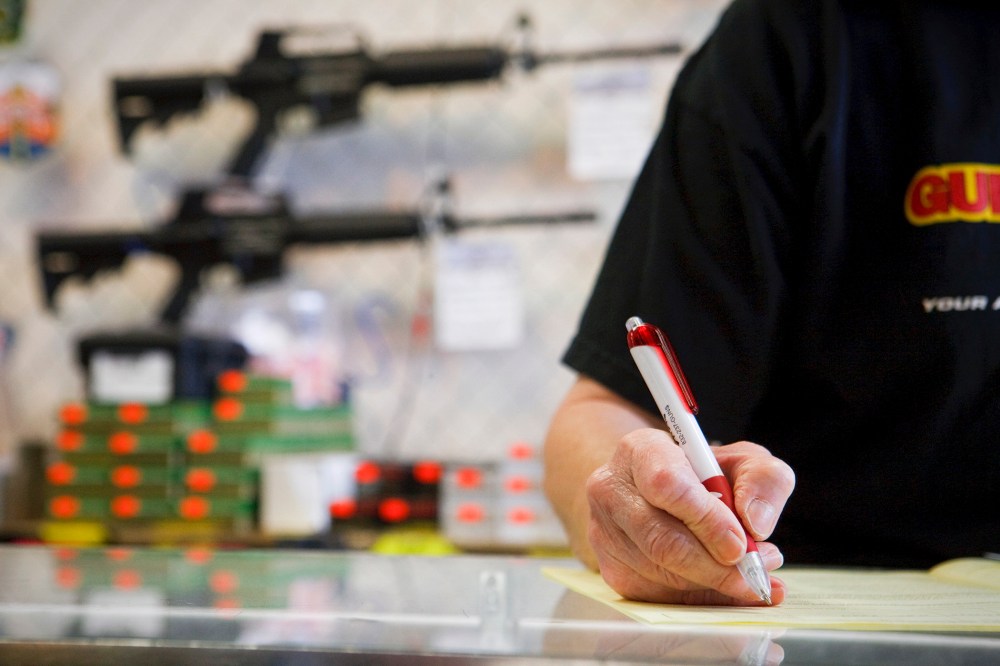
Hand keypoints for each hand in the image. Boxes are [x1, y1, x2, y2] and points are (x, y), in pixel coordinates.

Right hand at [585, 428, 794, 604]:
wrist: (659, 492)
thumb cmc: (703, 475)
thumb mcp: (743, 461)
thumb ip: (763, 480)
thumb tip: (756, 522)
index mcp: (639, 450)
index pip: (666, 484)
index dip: (706, 519)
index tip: (741, 543)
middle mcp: (611, 489)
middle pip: (662, 540)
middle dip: (717, 565)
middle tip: (756, 571)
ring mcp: (605, 533)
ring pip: (662, 573)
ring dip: (715, 582)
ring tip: (750, 573)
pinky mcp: (612, 570)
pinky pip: (660, 596)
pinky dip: (702, 598)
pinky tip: (725, 586)